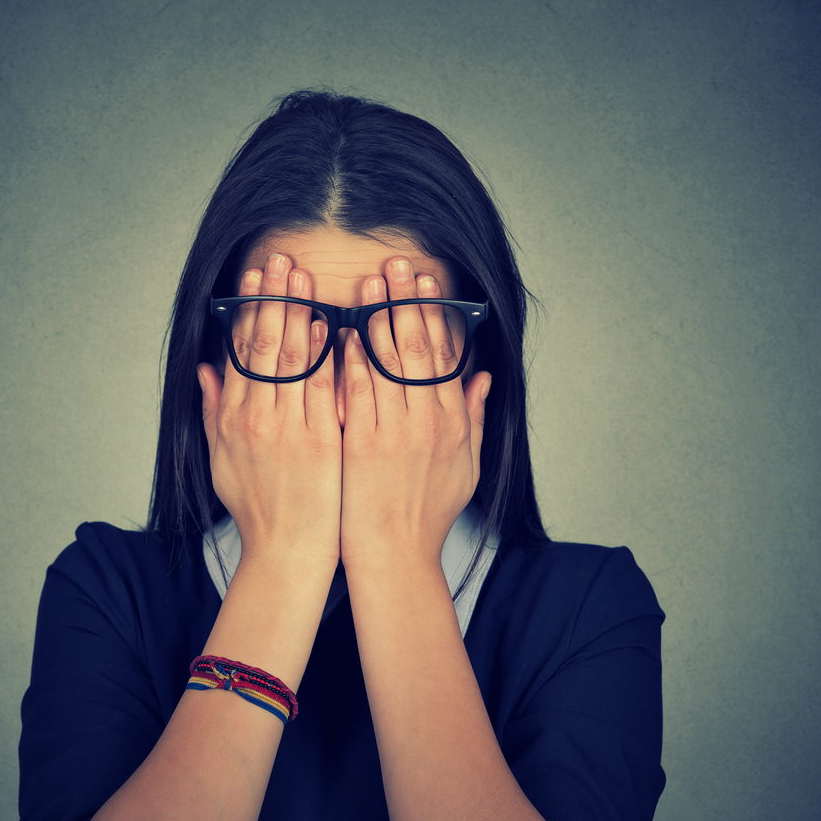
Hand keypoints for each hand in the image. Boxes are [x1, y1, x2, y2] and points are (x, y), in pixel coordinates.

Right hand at [198, 254, 341, 566]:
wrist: (287, 551)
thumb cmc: (257, 507)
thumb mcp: (221, 459)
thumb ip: (214, 410)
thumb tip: (207, 370)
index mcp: (233, 419)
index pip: (240, 352)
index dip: (248, 311)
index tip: (255, 279)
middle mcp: (256, 419)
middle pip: (263, 346)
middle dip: (273, 299)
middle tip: (281, 261)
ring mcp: (288, 429)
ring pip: (292, 360)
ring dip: (298, 314)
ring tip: (303, 278)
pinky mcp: (320, 442)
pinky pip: (322, 388)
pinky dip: (324, 355)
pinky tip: (329, 326)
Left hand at [339, 257, 491, 571]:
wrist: (395, 555)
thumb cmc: (427, 513)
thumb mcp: (465, 466)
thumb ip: (473, 417)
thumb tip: (481, 377)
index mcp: (453, 421)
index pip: (445, 354)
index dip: (436, 313)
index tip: (428, 283)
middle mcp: (428, 421)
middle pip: (418, 347)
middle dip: (407, 301)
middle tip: (397, 265)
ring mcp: (394, 431)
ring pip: (387, 361)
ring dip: (377, 318)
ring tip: (369, 282)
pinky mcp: (362, 443)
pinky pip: (356, 390)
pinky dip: (350, 359)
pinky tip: (340, 331)